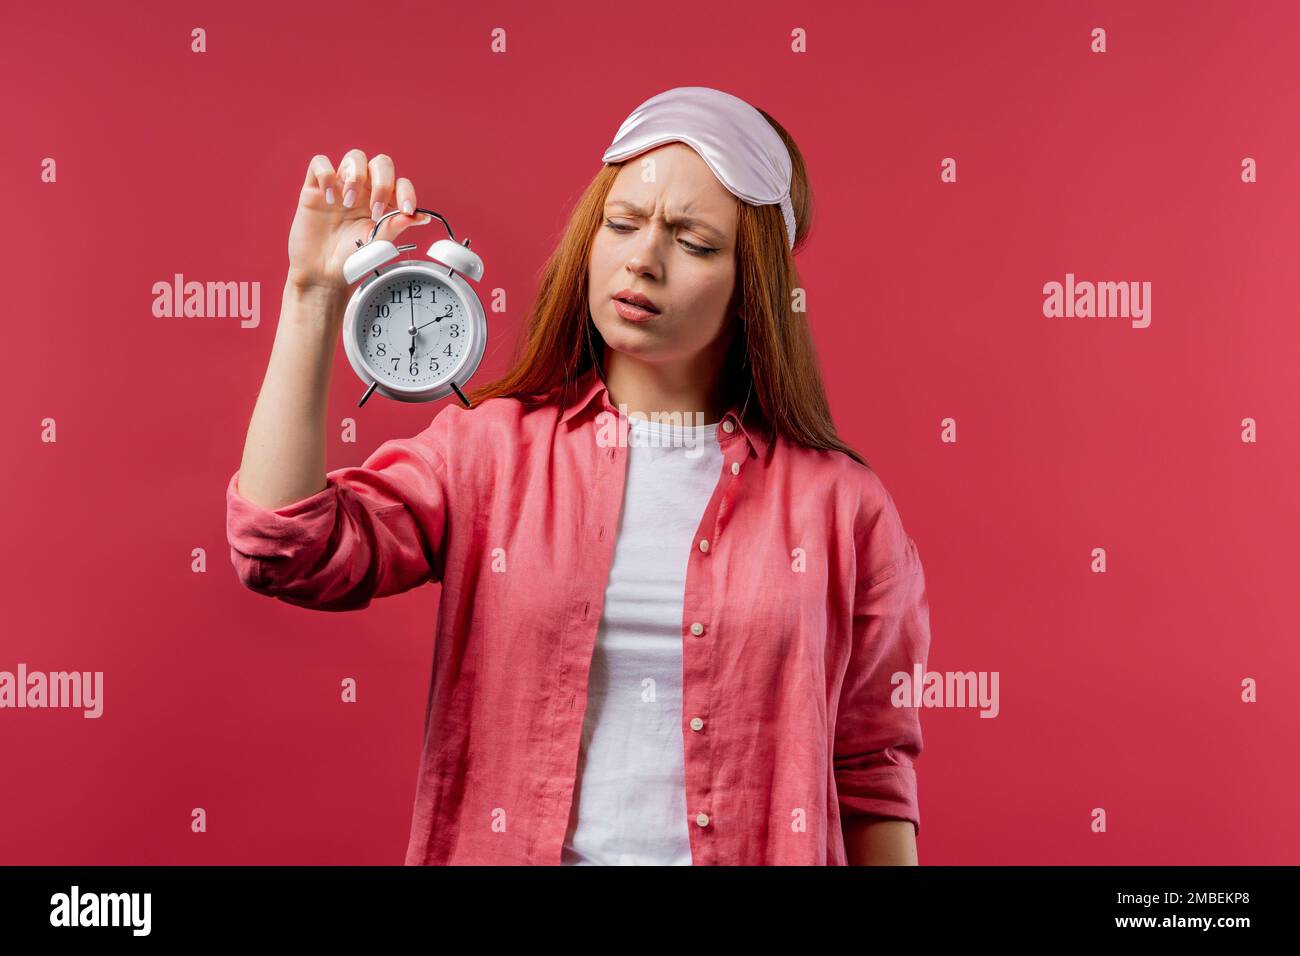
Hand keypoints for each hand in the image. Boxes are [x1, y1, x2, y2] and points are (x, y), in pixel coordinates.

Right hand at [285, 149, 431, 295]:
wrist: (323, 272)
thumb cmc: (351, 258)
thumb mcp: (377, 244)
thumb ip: (396, 226)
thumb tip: (422, 216)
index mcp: (383, 201)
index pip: (400, 183)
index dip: (406, 192)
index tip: (407, 210)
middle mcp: (363, 190)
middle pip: (380, 163)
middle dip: (382, 183)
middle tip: (375, 210)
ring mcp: (340, 186)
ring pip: (354, 157)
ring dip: (356, 177)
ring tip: (348, 204)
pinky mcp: (314, 187)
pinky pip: (320, 163)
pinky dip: (326, 175)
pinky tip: (328, 198)